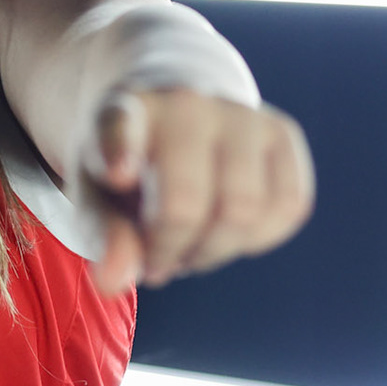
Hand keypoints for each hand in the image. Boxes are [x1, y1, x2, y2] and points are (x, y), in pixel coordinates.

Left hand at [86, 89, 313, 295]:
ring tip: (190, 243)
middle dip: (171, 252)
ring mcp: (239, 112)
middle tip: (156, 257)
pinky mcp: (282, 131)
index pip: (119, 126)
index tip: (117, 175)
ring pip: (244, 212)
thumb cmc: (128, 168)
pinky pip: (288, 207)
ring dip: (214, 251)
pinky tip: (228, 227)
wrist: (175, 119)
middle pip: (186, 206)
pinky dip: (257, 238)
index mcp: (122, 112)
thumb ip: (102, 236)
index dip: (119, 150)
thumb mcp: (98, 198)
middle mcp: (185, 102)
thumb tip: (115, 282)